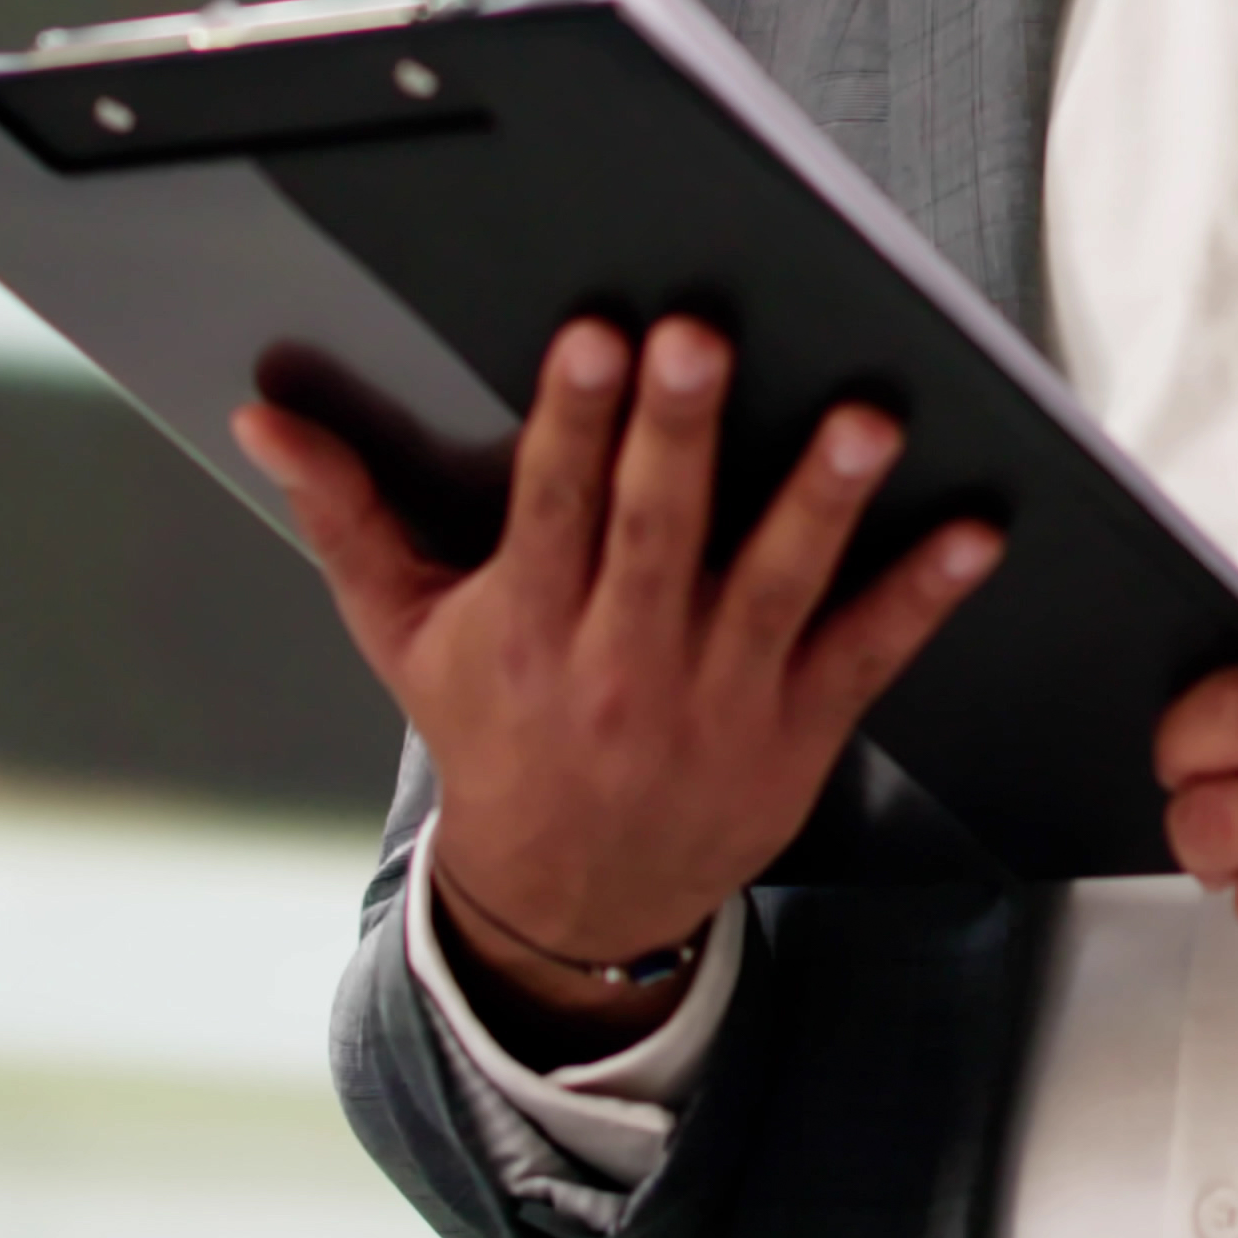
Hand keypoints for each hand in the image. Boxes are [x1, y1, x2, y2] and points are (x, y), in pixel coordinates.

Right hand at [241, 315, 995, 1054]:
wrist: (571, 899)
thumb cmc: (492, 734)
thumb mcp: (405, 632)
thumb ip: (345, 516)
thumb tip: (263, 419)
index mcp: (527, 628)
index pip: (549, 511)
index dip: (571, 423)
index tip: (594, 338)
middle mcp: (622, 664)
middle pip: (656, 535)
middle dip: (679, 436)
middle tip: (702, 341)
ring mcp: (720, 699)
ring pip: (775, 587)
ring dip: (822, 501)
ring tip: (864, 422)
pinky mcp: (799, 729)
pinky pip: (868, 653)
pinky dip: (923, 594)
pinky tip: (974, 531)